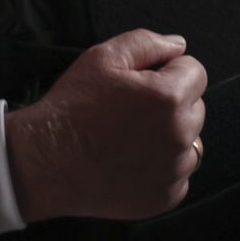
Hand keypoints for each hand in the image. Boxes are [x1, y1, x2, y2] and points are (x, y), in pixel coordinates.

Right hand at [5, 29, 206, 222]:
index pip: (196, 72)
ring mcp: (174, 171)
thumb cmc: (72, 107)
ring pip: (190, 142)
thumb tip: (179, 46)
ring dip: (171, 137)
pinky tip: (131, 162)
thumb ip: (148, 42)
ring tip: (131, 137)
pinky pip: (179, 175)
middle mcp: (180, 135)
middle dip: (172, 103)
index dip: (168, 71)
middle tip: (132, 110)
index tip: (141, 83)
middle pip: (196, 107)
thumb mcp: (103, 57)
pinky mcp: (165, 198)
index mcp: (169, 97)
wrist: (44, 162)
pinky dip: (162, 168)